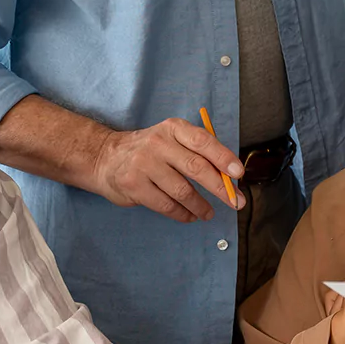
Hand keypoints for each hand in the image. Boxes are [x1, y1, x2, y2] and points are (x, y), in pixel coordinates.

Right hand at [89, 118, 245, 221]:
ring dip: (201, 205)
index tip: (239, 174)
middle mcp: (158, 143)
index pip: (203, 141)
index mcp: (173, 128)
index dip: (223, 158)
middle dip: (220, 188)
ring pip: (183, 191)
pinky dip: (183, 214)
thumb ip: (197, 153)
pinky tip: (190, 215)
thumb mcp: (171, 140)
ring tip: (208, 212)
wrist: (105, 157)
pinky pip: (167, 205)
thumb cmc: (149, 151)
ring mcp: (144, 165)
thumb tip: (229, 176)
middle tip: (236, 202)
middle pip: (196, 168)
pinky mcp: (134, 185)